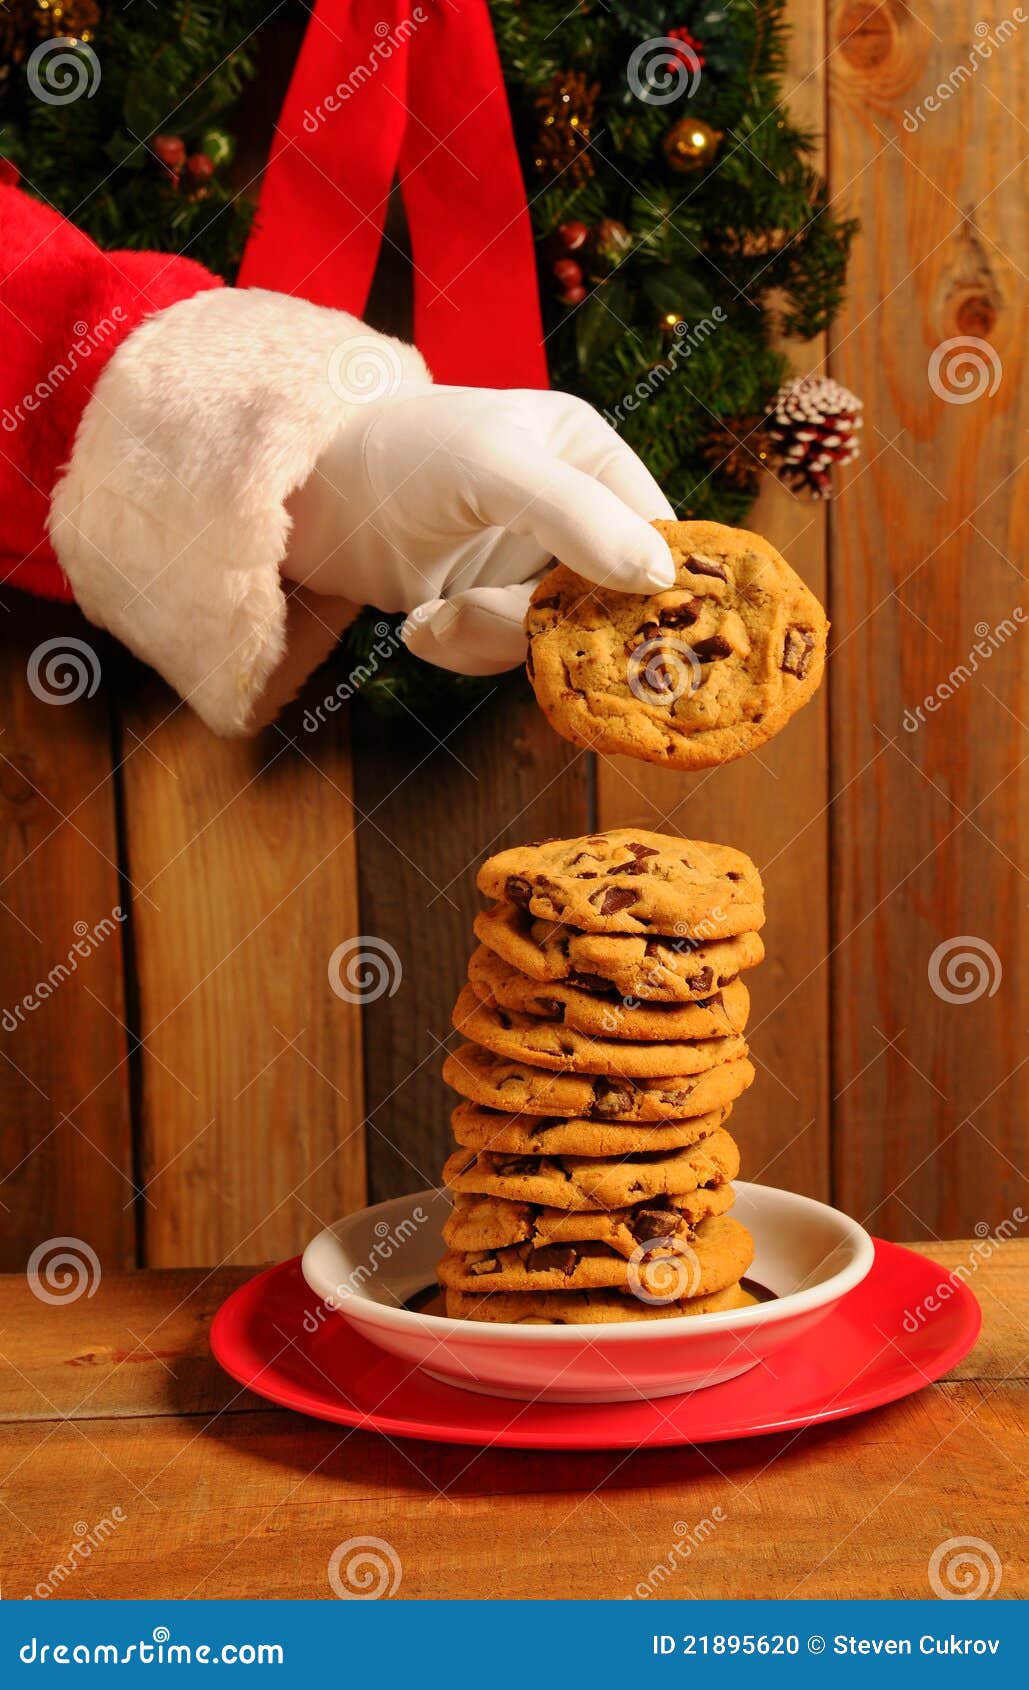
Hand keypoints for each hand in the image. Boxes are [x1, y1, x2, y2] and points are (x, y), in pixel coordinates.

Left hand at [281, 384, 674, 674]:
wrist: (301, 493)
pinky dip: (461, 649)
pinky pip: (505, 655)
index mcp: (590, 457)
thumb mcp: (491, 468)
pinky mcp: (489, 606)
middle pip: (608, 600)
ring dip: (489, 639)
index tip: (627, 631)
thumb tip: (658, 576)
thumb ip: (576, 516)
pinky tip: (418, 621)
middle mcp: (572, 512)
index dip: (650, 587)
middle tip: (476, 612)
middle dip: (544, 622)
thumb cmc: (397, 452)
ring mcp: (530, 564)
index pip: (658, 533)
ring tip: (432, 614)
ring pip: (555, 637)